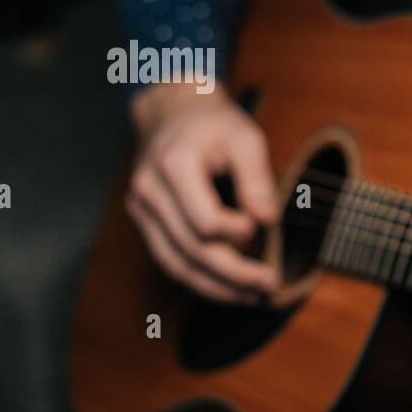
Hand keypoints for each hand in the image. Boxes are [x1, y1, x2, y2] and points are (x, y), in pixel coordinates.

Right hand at [126, 80, 280, 303]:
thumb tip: (269, 222)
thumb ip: (258, 178)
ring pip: (176, 265)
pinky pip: (169, 261)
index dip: (239, 232)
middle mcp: (149, 191)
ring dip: (217, 288)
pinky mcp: (145, 222)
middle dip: (234, 274)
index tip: (262, 221)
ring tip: (253, 297)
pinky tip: (229, 289)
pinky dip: (199, 280)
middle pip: (192, 250)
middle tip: (270, 285)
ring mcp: (141, 209)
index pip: (205, 222)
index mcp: (174, 165)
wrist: (174, 114)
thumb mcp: (246, 138)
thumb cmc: (215, 126)